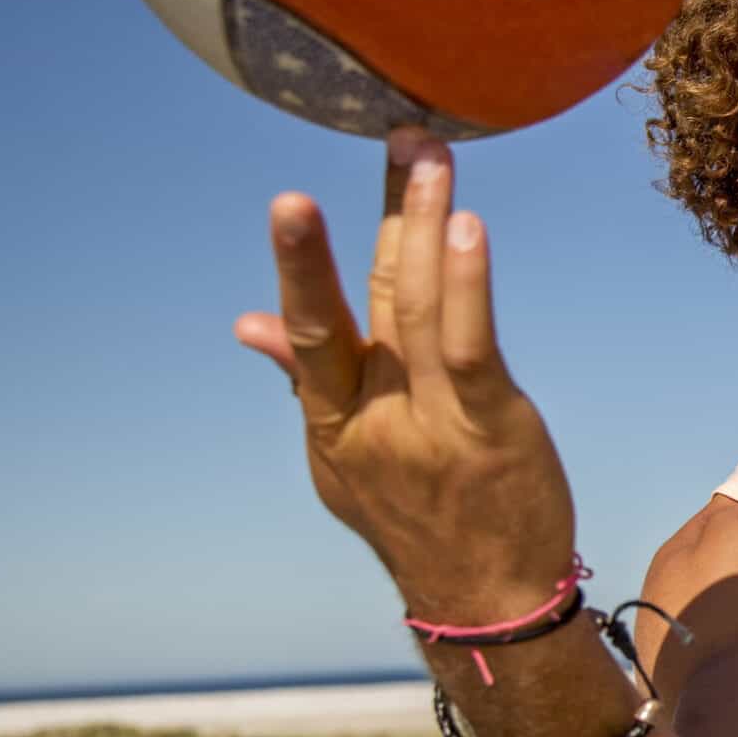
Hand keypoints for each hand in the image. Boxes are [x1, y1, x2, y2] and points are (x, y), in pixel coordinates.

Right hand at [233, 129, 576, 617]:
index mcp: (333, 418)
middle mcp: (372, 412)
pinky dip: (466, 285)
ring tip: (428, 156)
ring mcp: (429, 417)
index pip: (315, 328)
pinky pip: (470, 345)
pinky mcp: (489, 423)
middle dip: (380, 214)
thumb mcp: (343, 461)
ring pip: (419, 305)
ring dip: (423, 223)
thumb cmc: (420, 522)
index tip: (290, 204)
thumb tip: (248, 323)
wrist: (484, 602)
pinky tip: (466, 230)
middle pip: (370, 298)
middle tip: (393, 134)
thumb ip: (304, 383)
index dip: (303, 265)